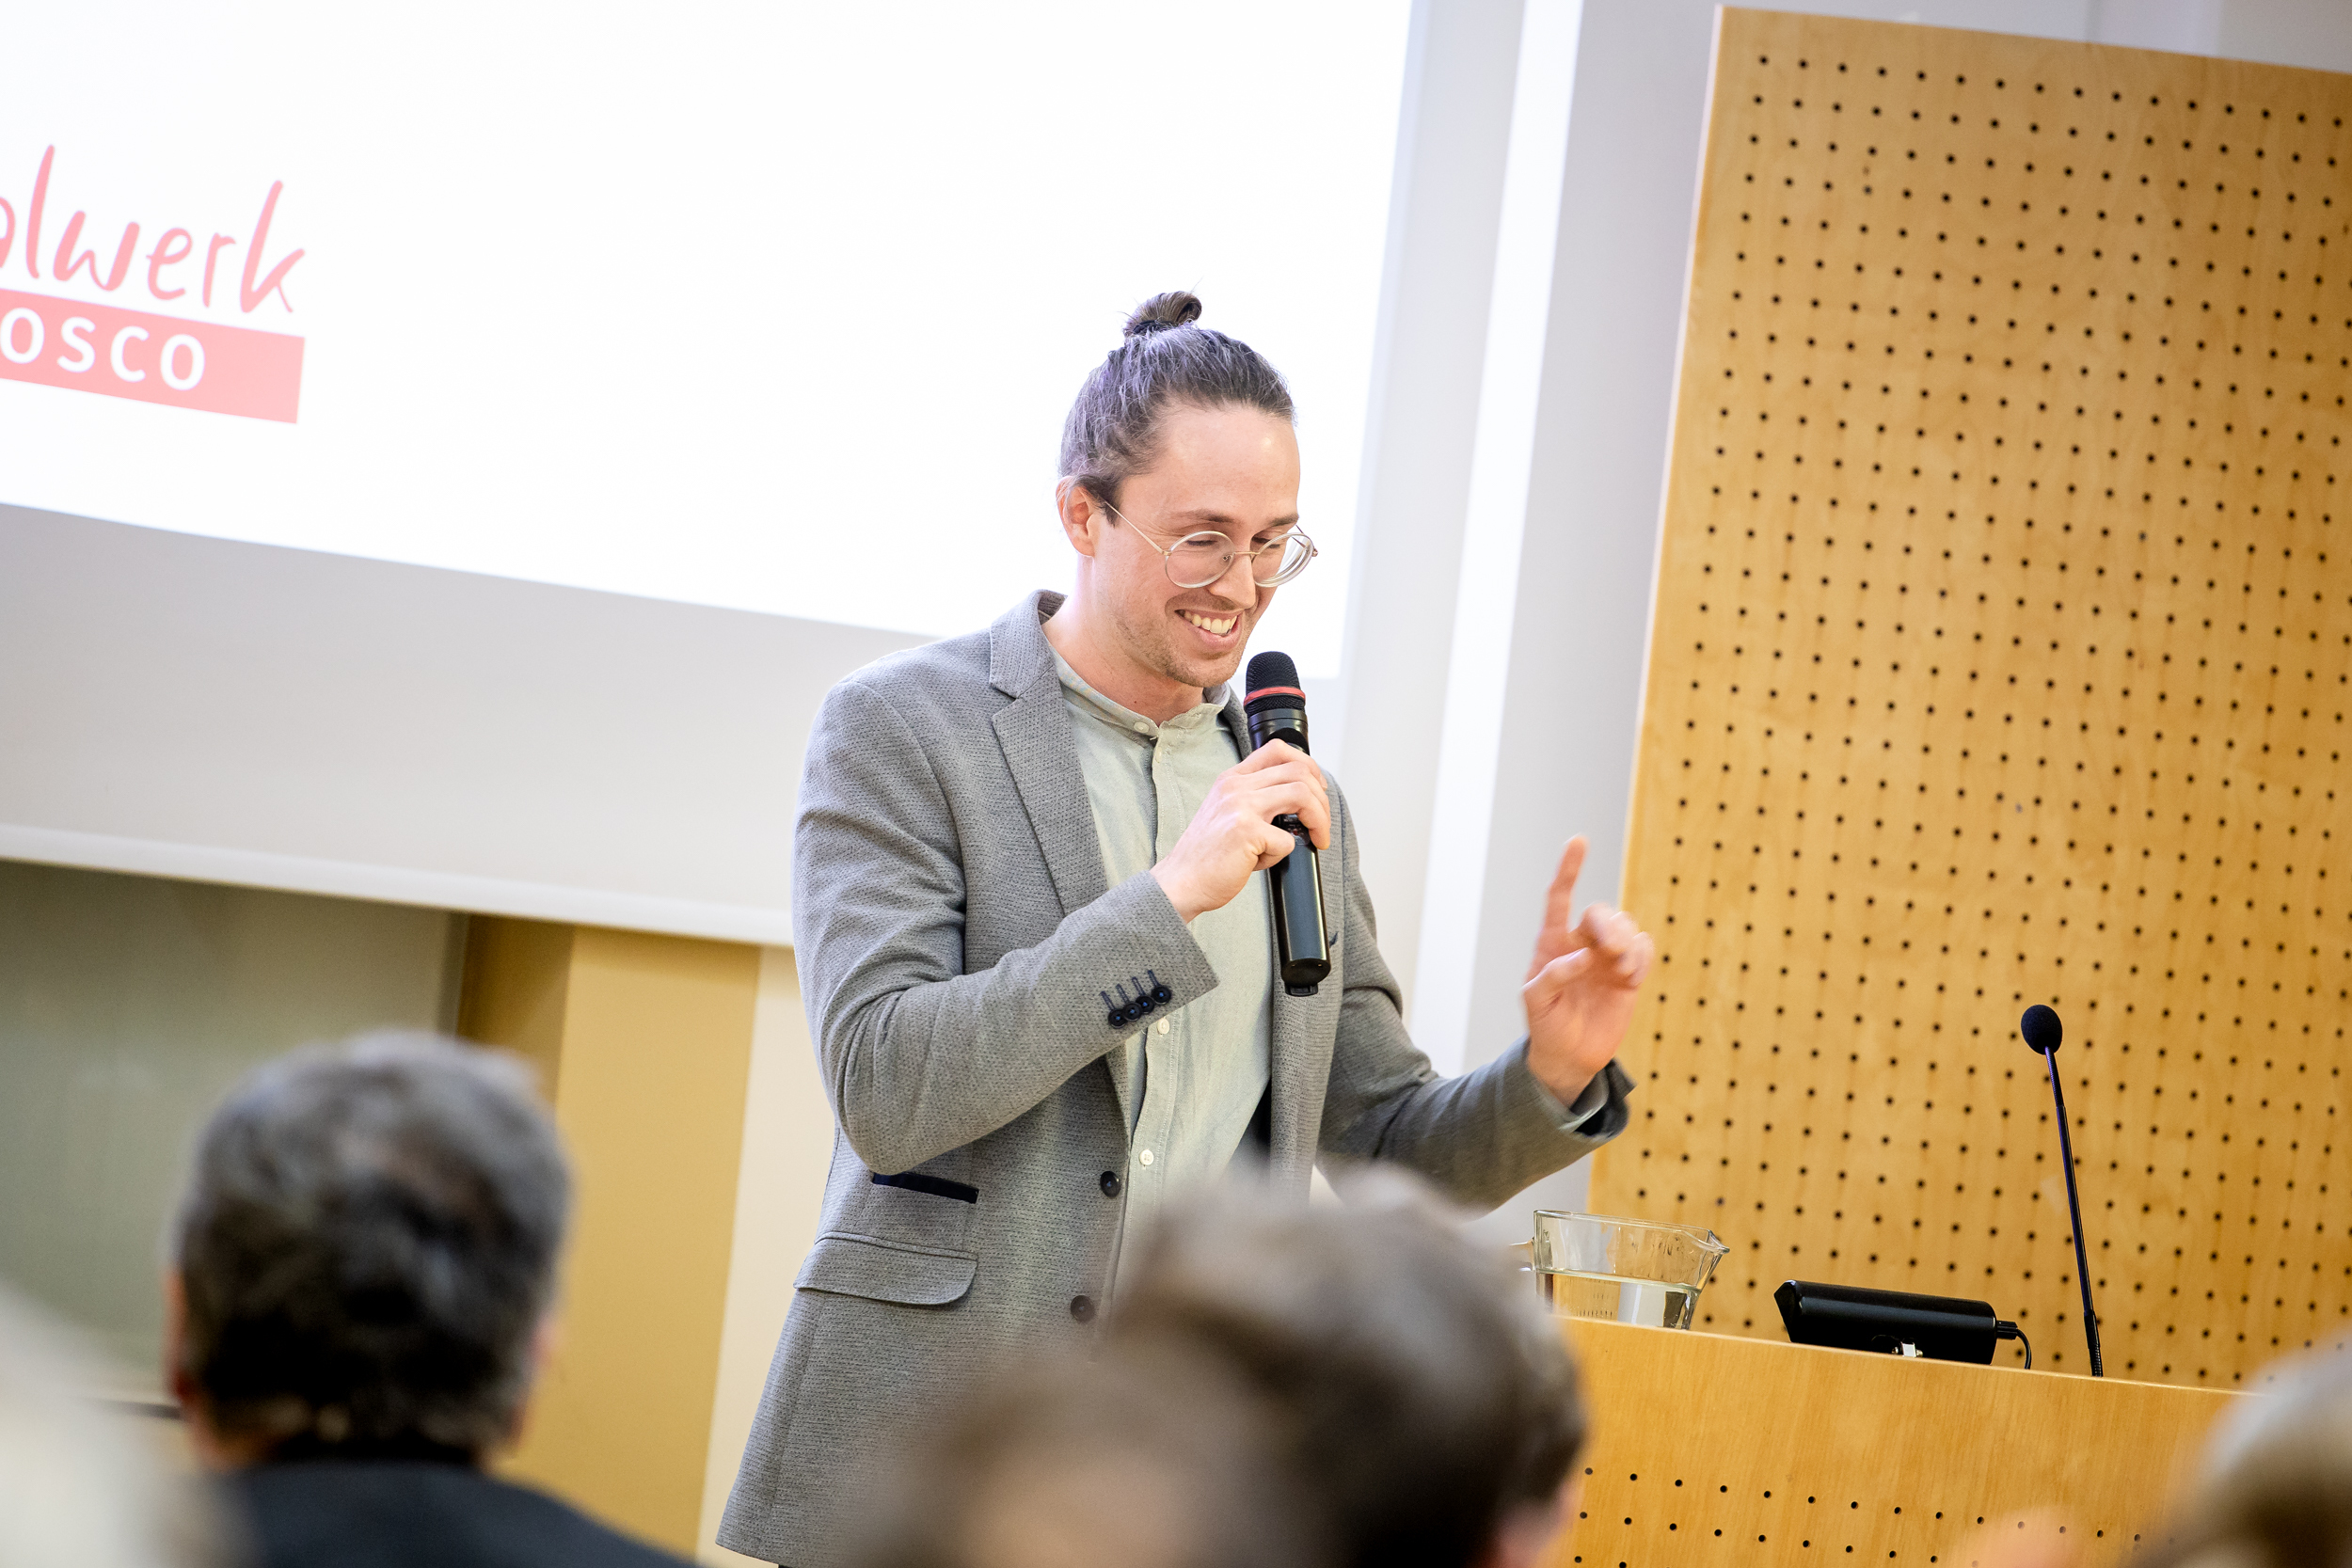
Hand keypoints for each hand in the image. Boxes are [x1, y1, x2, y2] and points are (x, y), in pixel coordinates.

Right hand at [1151, 740, 1329, 921]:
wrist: (1181, 882)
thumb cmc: (1206, 855)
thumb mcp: (1225, 812)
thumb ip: (1255, 799)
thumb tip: (1299, 803)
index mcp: (1231, 779)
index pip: (1278, 750)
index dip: (1307, 765)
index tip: (1317, 788)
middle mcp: (1236, 787)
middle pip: (1299, 772)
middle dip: (1322, 801)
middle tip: (1321, 825)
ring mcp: (1240, 806)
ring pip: (1302, 795)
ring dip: (1319, 820)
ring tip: (1316, 839)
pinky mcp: (1246, 831)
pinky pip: (1287, 840)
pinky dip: (1281, 855)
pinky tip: (1260, 861)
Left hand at [1522, 837, 1655, 1104]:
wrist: (1570, 1056)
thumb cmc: (1545, 1024)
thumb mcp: (1535, 1002)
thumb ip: (1552, 976)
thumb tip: (1583, 956)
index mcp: (1552, 943)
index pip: (1559, 898)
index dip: (1569, 869)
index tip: (1578, 842)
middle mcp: (1581, 943)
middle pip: (1602, 913)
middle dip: (1610, 927)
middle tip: (1611, 953)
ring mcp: (1607, 957)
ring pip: (1627, 927)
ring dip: (1628, 944)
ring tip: (1621, 971)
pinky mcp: (1629, 974)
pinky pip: (1644, 948)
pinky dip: (1641, 959)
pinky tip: (1630, 979)